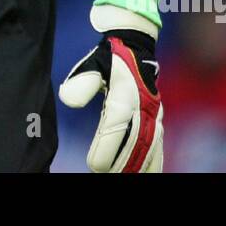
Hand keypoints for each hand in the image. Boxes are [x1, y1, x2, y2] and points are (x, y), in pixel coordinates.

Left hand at [59, 8, 162, 172]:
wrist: (135, 47)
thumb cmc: (109, 58)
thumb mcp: (92, 63)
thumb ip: (82, 82)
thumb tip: (68, 99)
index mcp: (126, 92)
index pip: (117, 125)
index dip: (107, 147)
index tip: (94, 165)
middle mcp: (145, 105)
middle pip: (135, 140)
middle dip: (122, 163)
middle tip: (106, 176)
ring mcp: (154, 113)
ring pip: (150, 146)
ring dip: (139, 166)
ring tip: (126, 178)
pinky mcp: (158, 119)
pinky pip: (158, 144)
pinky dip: (154, 162)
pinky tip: (147, 174)